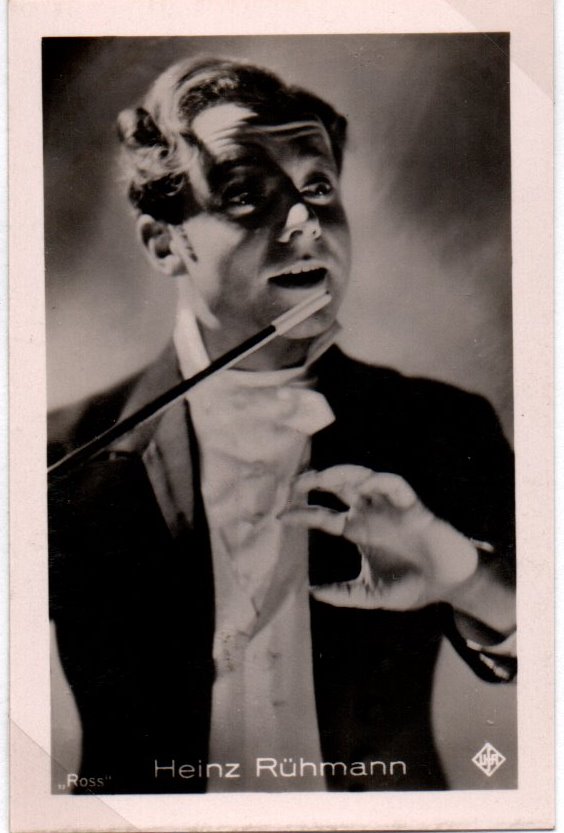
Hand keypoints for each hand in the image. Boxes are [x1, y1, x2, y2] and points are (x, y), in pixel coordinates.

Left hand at [281, 465, 477, 609]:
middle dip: (318, 479)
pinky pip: (396, 487)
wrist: (449, 586)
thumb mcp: (370, 594)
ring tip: (325, 477)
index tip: (281, 516)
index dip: (302, 514)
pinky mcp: (414, 508)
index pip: (323, 516)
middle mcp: (370, 514)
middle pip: (339, 487)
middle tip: (297, 483)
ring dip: (344, 474)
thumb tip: (312, 593)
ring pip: (363, 479)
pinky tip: (367, 483)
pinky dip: (382, 481)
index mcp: (357, 531)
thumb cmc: (411, 586)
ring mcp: (390, 508)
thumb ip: (344, 594)